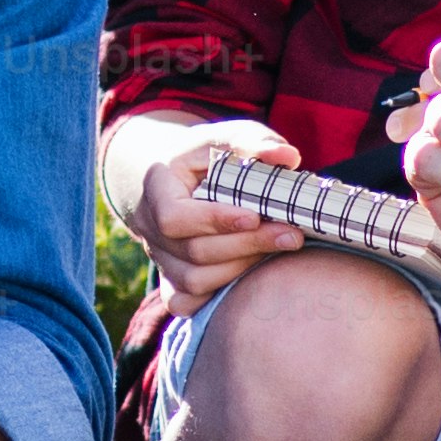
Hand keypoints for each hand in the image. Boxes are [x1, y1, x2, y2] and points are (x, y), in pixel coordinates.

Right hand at [120, 117, 304, 302]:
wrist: (184, 180)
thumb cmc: (210, 157)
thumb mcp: (228, 138)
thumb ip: (255, 143)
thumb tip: (288, 157)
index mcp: (156, 186)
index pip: (174, 217)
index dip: (214, 221)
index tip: (255, 216)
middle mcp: (149, 227)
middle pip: (193, 252)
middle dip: (247, 245)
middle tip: (291, 234)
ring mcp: (158, 257)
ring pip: (193, 281)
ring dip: (241, 268)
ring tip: (277, 248)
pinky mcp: (170, 281)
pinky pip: (185, 303)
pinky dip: (217, 294)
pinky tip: (249, 273)